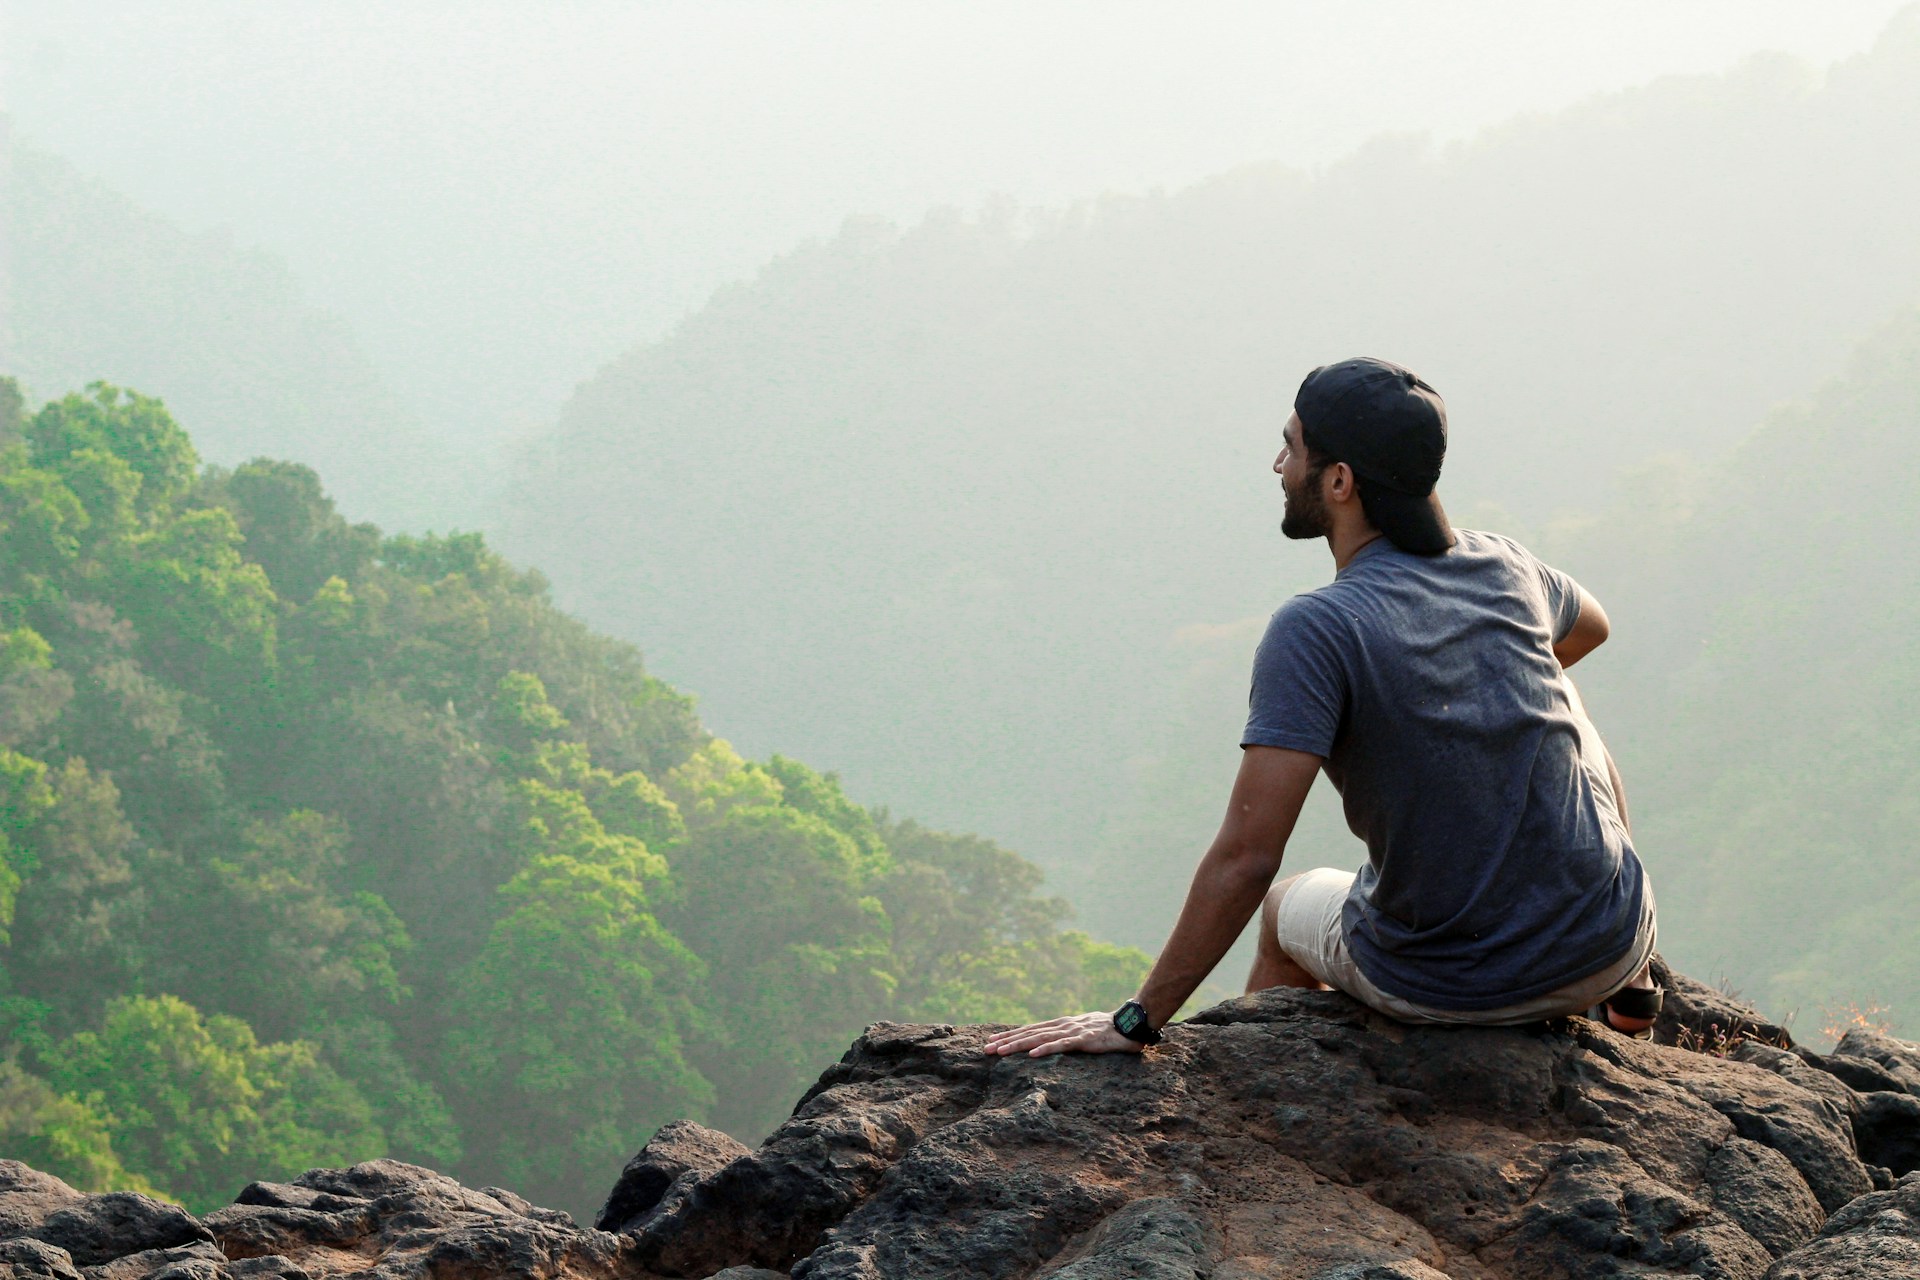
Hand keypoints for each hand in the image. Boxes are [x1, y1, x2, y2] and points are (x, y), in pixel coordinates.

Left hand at [984, 1010, 1143, 1057]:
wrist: (1129, 1025)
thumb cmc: (1106, 1031)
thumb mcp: (1081, 1032)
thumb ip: (1066, 1037)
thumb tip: (1050, 1045)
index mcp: (1061, 1024)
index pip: (1030, 1030)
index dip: (1010, 1035)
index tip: (992, 1041)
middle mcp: (1062, 1025)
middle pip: (1029, 1033)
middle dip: (1006, 1041)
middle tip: (986, 1049)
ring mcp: (1072, 1031)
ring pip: (1039, 1038)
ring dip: (1019, 1045)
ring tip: (1001, 1051)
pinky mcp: (1083, 1039)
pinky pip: (1061, 1045)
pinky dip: (1046, 1049)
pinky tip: (1032, 1054)